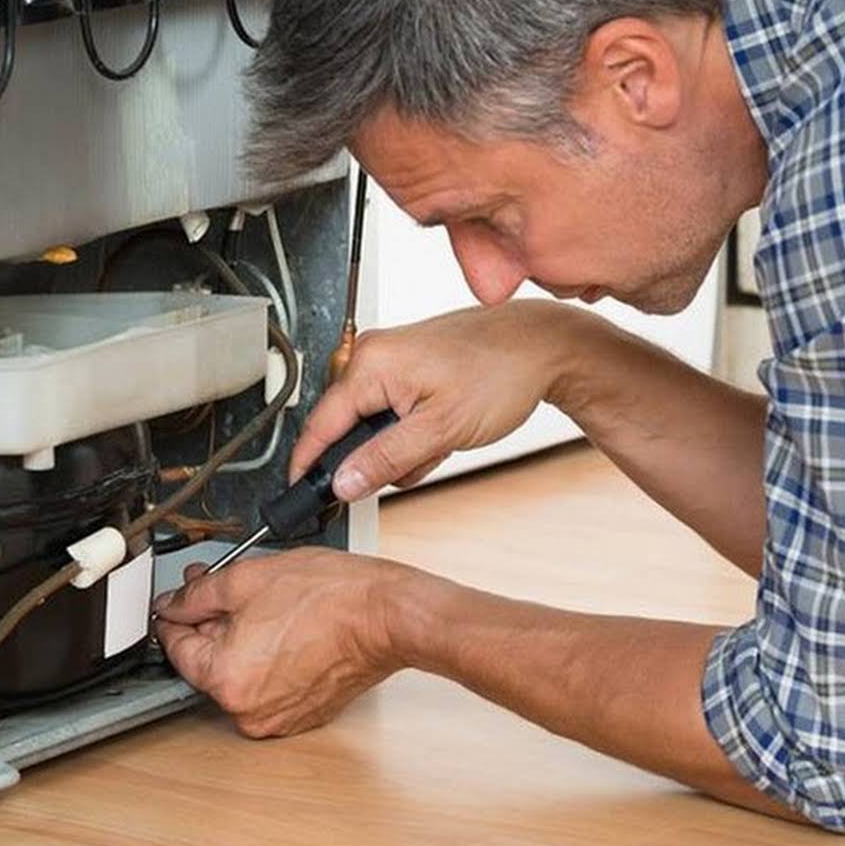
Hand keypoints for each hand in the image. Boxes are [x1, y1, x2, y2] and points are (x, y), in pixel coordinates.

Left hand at [153, 549, 406, 737]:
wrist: (386, 615)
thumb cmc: (332, 597)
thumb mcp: (249, 577)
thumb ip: (199, 594)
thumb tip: (173, 605)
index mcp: (227, 679)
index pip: (177, 649)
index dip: (177, 615)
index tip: (181, 601)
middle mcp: (248, 711)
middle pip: (211, 663)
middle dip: (215, 625)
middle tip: (230, 591)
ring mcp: (279, 718)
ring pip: (242, 674)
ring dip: (246, 642)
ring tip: (271, 606)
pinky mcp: (305, 715)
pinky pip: (271, 686)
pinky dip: (273, 661)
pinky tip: (291, 629)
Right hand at [290, 299, 579, 496]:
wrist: (542, 347)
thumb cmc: (502, 373)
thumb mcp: (442, 429)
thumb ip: (386, 460)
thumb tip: (343, 483)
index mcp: (371, 363)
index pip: (320, 424)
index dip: (310, 467)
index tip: (302, 497)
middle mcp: (373, 355)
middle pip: (347, 428)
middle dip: (381, 456)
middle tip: (423, 455)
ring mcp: (390, 359)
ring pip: (374, 426)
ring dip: (404, 447)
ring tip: (443, 437)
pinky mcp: (407, 366)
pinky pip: (392, 413)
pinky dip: (414, 431)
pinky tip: (444, 427)